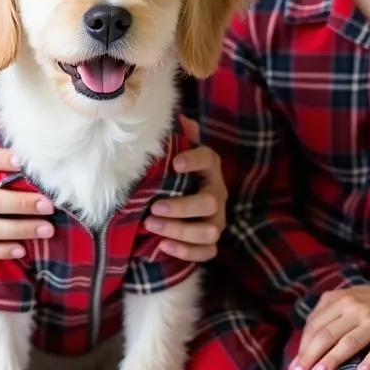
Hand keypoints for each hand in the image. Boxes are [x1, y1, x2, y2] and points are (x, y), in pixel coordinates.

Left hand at [144, 116, 226, 262]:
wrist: (177, 201)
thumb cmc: (171, 173)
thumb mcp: (170, 152)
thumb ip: (173, 136)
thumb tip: (174, 117)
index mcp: (208, 167)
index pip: (208, 159)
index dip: (194, 160)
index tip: (174, 163)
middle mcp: (217, 194)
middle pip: (209, 202)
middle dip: (182, 207)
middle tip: (155, 207)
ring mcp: (216, 220)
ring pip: (209, 231)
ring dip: (180, 230)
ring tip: (151, 225)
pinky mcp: (210, 243)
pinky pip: (206, 252)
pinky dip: (186, 252)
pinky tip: (163, 245)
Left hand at [289, 284, 369, 369]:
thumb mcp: (350, 298)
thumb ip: (330, 312)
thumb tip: (306, 338)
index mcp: (341, 298)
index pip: (315, 324)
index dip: (303, 345)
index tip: (295, 365)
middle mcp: (355, 307)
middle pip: (327, 333)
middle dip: (309, 355)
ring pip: (349, 341)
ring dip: (332, 359)